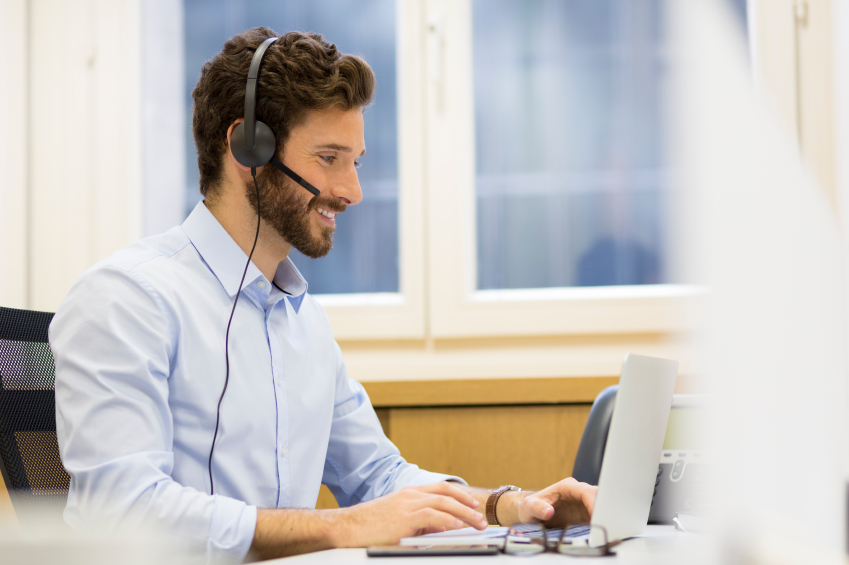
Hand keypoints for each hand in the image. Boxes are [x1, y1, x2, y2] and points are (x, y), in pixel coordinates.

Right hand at [332, 481, 487, 546]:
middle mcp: (410, 495)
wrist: (347, 528)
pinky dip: (448, 520)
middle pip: (447, 493)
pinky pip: (433, 515)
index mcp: (409, 494)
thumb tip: (440, 528)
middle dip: (467, 505)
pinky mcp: (404, 517)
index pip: (440, 488)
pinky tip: (457, 526)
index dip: (460, 495)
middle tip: (480, 518)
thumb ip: (420, 522)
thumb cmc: (369, 526)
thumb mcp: (398, 521)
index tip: (472, 504)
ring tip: (476, 524)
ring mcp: (407, 504)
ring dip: (464, 514)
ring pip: (444, 503)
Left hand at [517, 477, 596, 526]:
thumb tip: (548, 511)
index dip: (593, 503)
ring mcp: (583, 501)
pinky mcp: (585, 512)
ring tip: (604, 527)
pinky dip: (601, 520)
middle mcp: (577, 491)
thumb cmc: (530, 507)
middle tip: (605, 523)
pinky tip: (600, 529)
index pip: (585, 491)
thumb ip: (537, 508)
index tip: (596, 516)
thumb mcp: (529, 507)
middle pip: (597, 495)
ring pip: (601, 503)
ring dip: (604, 514)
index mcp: (566, 486)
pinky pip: (598, 514)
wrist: (531, 512)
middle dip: (603, 508)